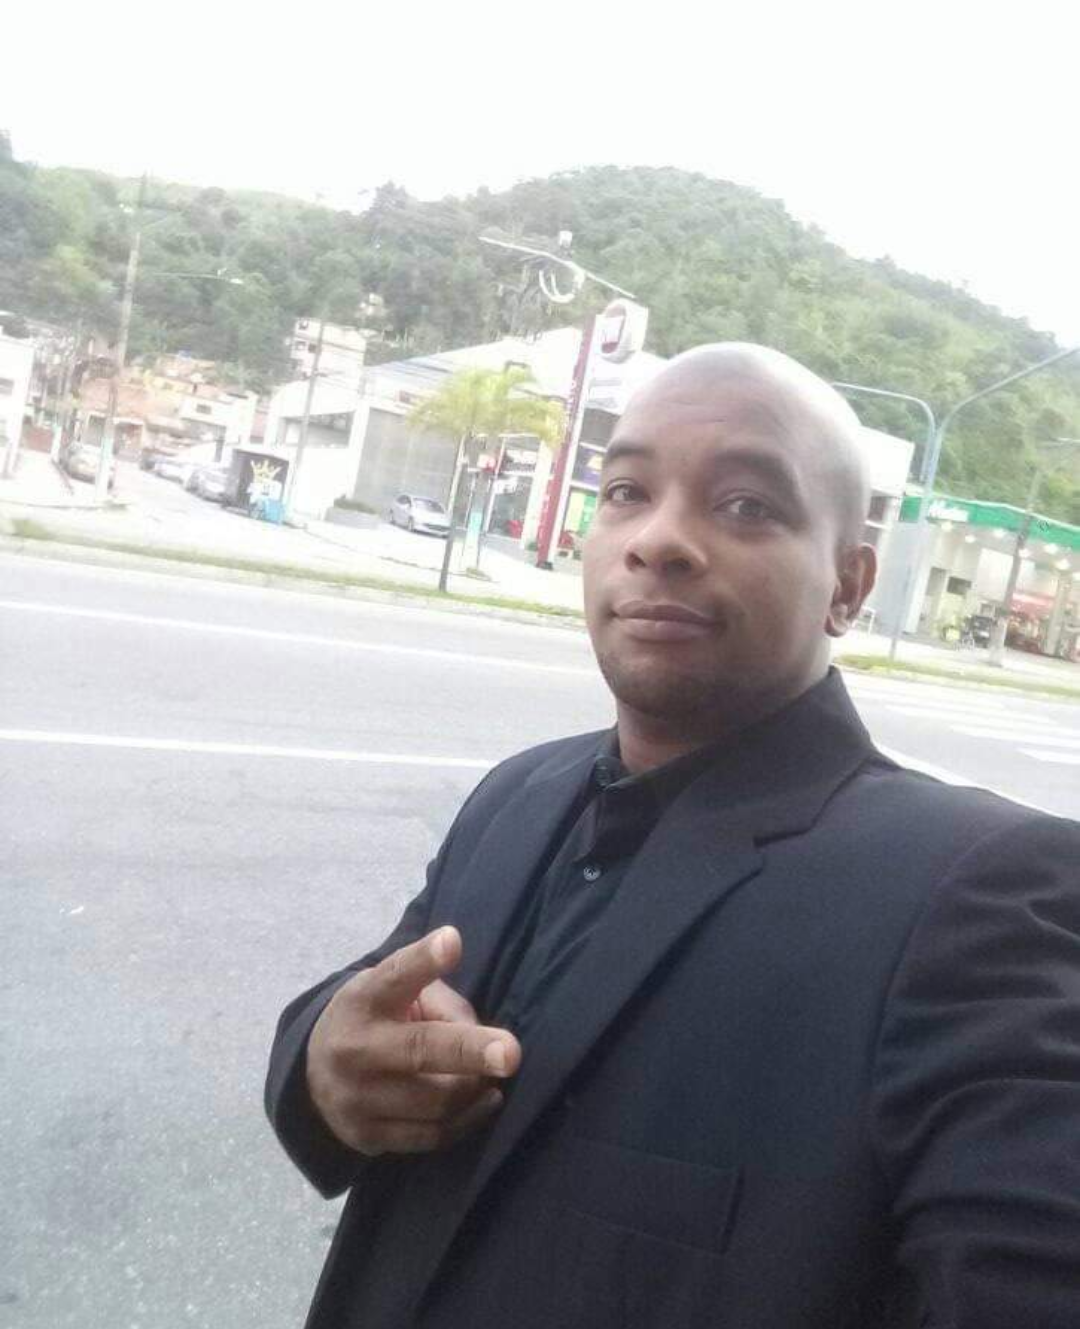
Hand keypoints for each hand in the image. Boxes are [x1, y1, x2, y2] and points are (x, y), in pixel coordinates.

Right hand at [306, 926, 520, 1156]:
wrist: (314, 1076)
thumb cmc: (378, 1019)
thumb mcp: (396, 993)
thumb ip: (441, 1005)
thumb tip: (483, 1040)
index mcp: (364, 999)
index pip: (395, 975)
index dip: (424, 960)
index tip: (453, 941)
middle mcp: (355, 1048)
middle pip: (420, 1049)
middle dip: (469, 1051)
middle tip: (512, 1054)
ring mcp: (357, 1098)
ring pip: (437, 1100)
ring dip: (476, 1087)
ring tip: (490, 1076)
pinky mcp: (367, 1137)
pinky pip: (434, 1136)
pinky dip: (469, 1119)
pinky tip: (484, 1100)